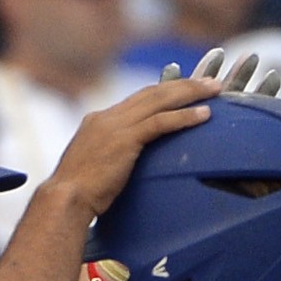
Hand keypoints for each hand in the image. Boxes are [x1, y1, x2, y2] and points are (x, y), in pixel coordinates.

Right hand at [35, 73, 225, 221]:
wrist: (65, 199)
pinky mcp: (125, 140)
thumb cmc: (80, 194)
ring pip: (159, 100)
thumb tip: (125, 165)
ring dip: (190, 93)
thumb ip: (112, 157)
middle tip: (210, 81)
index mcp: (99, 121)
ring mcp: (115, 125)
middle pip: (152, 92)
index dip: (164, 91)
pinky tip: (205, 114)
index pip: (138, 99)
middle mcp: (107, 117)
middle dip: (183, 85)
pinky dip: (184, 117)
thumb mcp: (97, 167)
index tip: (186, 88)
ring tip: (215, 89)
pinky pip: (160, 123)